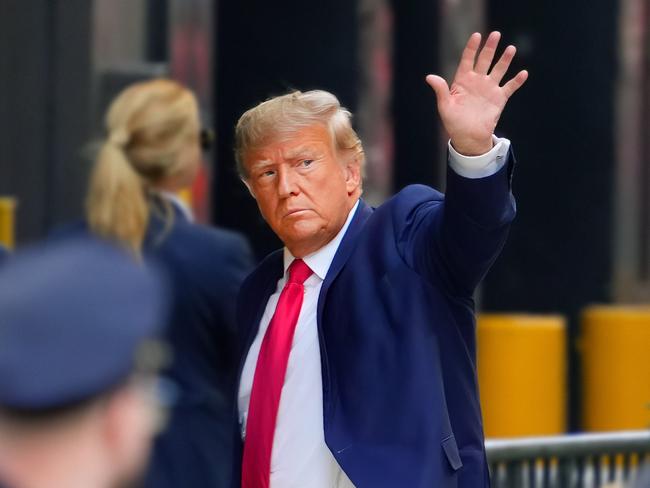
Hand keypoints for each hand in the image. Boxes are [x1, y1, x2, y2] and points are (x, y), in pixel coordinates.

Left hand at [426, 32, 527, 155]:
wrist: (468, 137)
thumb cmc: (454, 122)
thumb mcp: (445, 106)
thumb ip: (440, 90)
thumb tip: (429, 77)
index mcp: (462, 81)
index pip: (467, 60)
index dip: (472, 48)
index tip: (477, 35)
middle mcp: (477, 81)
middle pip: (485, 60)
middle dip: (490, 47)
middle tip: (496, 34)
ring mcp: (489, 89)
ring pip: (499, 70)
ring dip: (505, 60)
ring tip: (511, 49)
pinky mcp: (499, 98)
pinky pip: (510, 87)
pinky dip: (517, 81)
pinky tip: (523, 73)